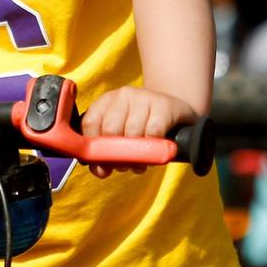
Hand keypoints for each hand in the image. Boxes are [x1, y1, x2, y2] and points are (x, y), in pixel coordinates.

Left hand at [80, 86, 196, 177]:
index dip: (94, 148)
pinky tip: (156, 149)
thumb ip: (105, 153)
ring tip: (142, 159)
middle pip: (110, 129)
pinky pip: (153, 133)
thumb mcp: (121, 135)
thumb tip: (100, 171)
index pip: (90, 123)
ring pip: (132, 132)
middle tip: (126, 164)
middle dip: (117, 153)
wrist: (175, 112)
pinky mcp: (164, 105)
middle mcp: (123, 95)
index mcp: (106, 101)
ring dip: (137, 154)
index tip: (101, 165)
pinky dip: (153, 147)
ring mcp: (144, 97)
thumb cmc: (143, 126)